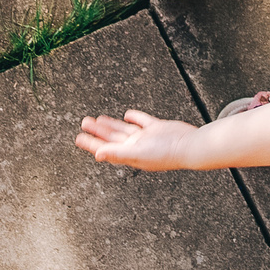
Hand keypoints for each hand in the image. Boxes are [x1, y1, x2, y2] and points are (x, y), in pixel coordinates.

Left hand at [75, 110, 197, 170]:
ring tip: (97, 119)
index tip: (78, 138)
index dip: (91, 143)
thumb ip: (117, 154)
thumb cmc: (166, 153)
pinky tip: (126, 114)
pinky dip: (133, 117)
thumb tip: (96, 155)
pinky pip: (142, 121)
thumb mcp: (138, 154)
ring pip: (124, 129)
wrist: (191, 145)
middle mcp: (137, 146)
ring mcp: (147, 137)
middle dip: (98, 131)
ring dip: (111, 124)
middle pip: (112, 138)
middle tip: (84, 122)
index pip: (106, 148)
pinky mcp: (158, 128)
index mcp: (130, 155)